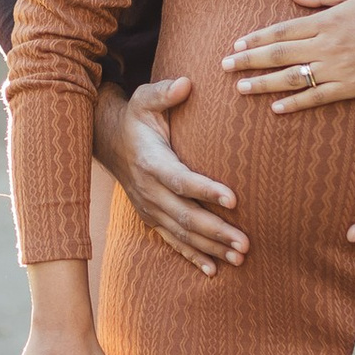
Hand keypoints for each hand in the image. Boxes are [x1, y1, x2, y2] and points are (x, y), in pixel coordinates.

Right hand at [94, 77, 247, 275]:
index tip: (234, 199)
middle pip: (186, 216)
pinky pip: (172, 241)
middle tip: (245, 243)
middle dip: (216, 231)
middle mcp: (149, 190)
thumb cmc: (136, 117)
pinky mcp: (152, 217)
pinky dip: (192, 257)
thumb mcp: (145, 99)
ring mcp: (150, 208)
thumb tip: (187, 83)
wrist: (108, 141)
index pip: (182, 180)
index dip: (206, 191)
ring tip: (239, 257)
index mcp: (152, 161)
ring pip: (182, 233)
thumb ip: (165, 92)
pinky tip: (213, 271)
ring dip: (211, 247)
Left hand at [222, 0, 354, 110]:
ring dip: (263, 84)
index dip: (256, 38)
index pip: (282, 29)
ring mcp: (338, 67)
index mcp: (326, 19)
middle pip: (279, 54)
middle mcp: (327, 44)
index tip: (236, 43)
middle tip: (225, 66)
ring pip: (292, 78)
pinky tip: (276, 108)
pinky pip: (317, 97)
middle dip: (248, 60)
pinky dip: (295, 103)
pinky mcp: (351, 87)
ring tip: (241, 88)